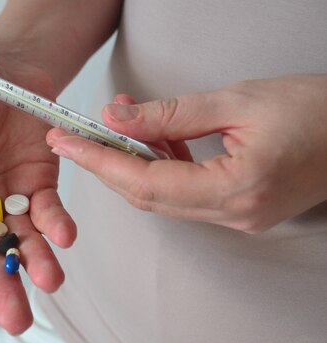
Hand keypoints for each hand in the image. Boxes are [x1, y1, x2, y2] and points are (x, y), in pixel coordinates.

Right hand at [0, 53, 76, 334]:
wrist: (3, 64)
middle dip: (1, 288)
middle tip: (17, 321)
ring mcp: (9, 198)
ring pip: (22, 241)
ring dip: (35, 264)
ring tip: (49, 282)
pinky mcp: (41, 185)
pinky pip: (49, 211)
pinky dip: (57, 225)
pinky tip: (64, 237)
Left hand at [46, 75, 326, 232]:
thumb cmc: (318, 110)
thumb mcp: (238, 100)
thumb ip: (170, 115)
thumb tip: (114, 120)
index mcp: (237, 189)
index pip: (145, 181)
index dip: (99, 161)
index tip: (65, 141)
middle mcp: (234, 214)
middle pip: (146, 196)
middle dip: (104, 165)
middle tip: (71, 137)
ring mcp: (237, 218)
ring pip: (162, 198)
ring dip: (130, 165)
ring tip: (111, 127)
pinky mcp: (238, 211)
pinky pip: (183, 196)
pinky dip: (159, 170)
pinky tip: (151, 141)